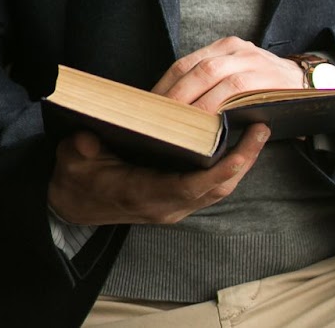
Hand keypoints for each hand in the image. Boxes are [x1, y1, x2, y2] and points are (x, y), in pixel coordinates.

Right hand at [46, 124, 268, 225]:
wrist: (72, 203)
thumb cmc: (76, 178)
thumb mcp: (72, 160)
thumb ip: (81, 151)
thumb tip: (91, 140)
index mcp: (144, 195)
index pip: (192, 187)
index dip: (222, 169)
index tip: (244, 147)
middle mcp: (166, 206)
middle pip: (216, 188)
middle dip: (243, 161)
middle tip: (262, 128)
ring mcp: (174, 205)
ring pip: (217, 188)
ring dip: (240, 164)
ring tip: (258, 132)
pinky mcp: (177, 199)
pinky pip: (210, 185)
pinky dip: (228, 167)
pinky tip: (238, 143)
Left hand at [151, 36, 303, 113]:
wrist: (310, 86)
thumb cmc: (265, 91)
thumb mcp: (237, 80)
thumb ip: (211, 87)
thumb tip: (172, 113)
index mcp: (223, 47)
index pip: (184, 64)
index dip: (164, 86)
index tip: (148, 110)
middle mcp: (236, 48)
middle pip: (194, 68)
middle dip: (172, 95)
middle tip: (156, 121)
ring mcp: (251, 59)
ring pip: (211, 75)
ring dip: (192, 101)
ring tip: (176, 125)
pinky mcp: (265, 75)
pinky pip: (235, 89)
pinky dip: (217, 105)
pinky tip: (205, 123)